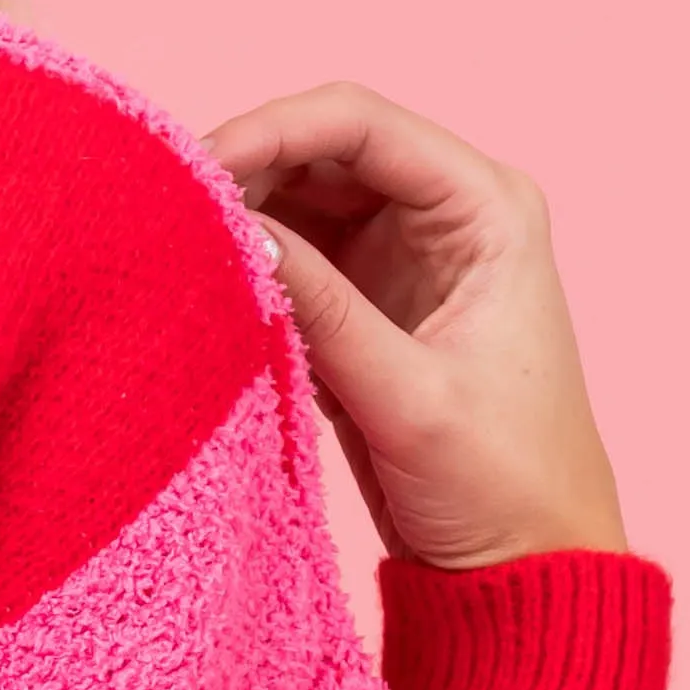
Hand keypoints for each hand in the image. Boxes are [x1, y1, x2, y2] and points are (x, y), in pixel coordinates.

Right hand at [204, 84, 629, 570]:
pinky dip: (246, 264)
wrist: (523, 563)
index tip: (194, 166)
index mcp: (486, 209)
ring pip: (297, 197)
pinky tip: (203, 282)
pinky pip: (291, 257)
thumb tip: (228, 232)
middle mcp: (446, 214)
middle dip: (243, 168)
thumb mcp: (406, 397)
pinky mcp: (365, 303)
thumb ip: (319, 309)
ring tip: (174, 244)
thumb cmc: (503, 481)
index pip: (363, 125)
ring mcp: (401, 255)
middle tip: (166, 206)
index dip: (270, 130)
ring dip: (238, 215)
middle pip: (322, 148)